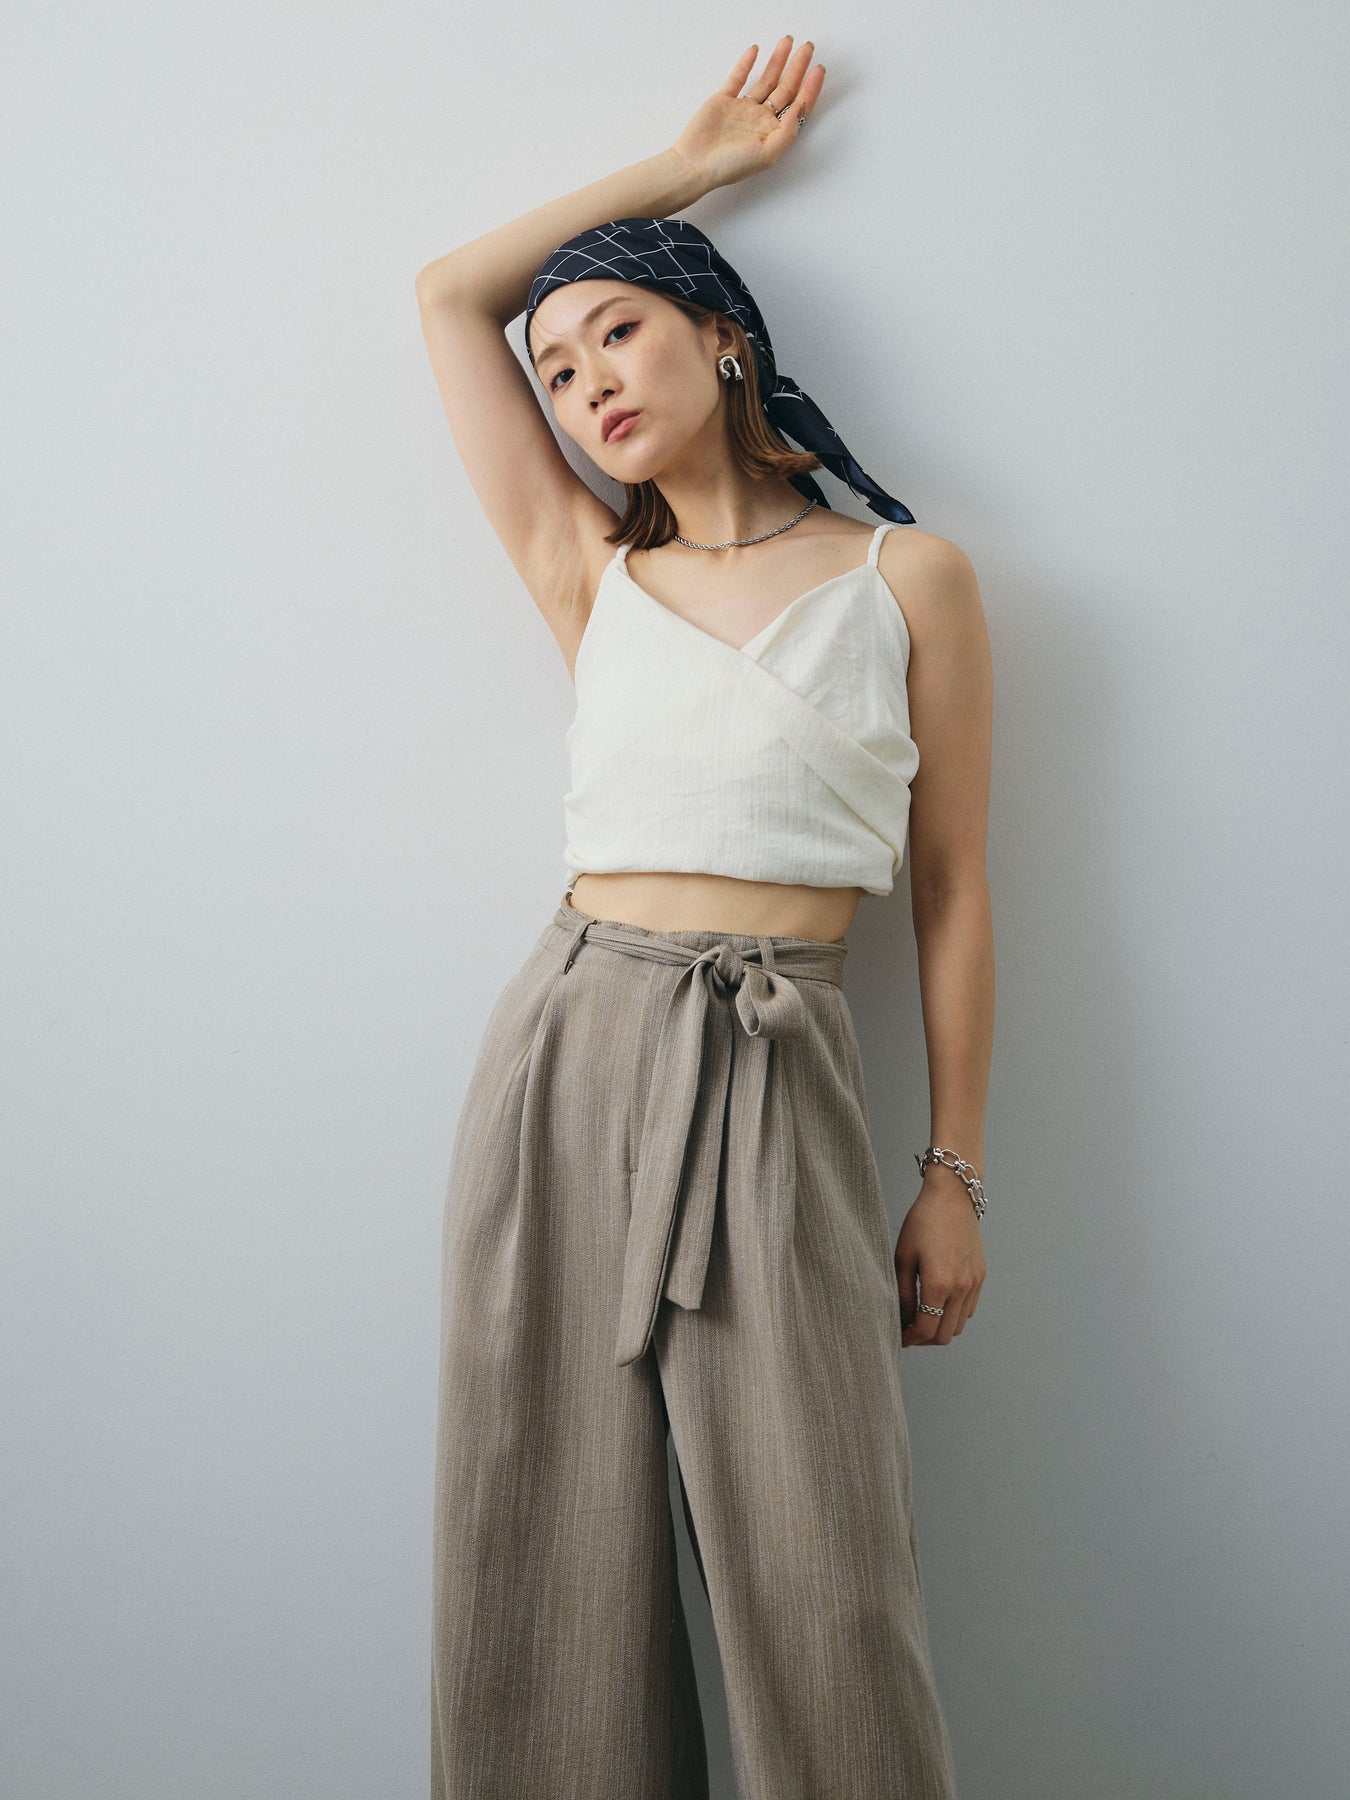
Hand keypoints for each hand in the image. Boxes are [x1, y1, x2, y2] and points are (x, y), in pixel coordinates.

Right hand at [670, 37, 823, 191]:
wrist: (695, 164)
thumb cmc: (729, 167)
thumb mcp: (766, 154)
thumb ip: (787, 131)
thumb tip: (801, 106)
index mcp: (773, 133)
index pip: (798, 107)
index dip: (810, 88)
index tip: (818, 69)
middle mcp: (760, 120)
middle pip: (785, 89)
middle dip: (797, 68)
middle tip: (807, 48)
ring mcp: (743, 109)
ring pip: (766, 80)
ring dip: (777, 61)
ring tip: (787, 41)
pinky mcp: (724, 101)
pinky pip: (738, 78)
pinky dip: (746, 64)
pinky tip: (755, 50)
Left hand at [895, 1172, 986, 1346]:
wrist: (952, 1196)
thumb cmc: (922, 1221)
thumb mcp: (903, 1257)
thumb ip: (902, 1292)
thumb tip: (901, 1318)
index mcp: (939, 1284)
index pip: (926, 1330)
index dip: (910, 1339)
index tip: (899, 1338)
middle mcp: (961, 1288)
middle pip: (945, 1335)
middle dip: (924, 1339)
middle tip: (908, 1331)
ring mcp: (974, 1283)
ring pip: (959, 1326)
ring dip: (940, 1329)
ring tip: (922, 1318)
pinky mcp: (980, 1276)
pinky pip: (969, 1310)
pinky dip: (954, 1315)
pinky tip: (938, 1304)